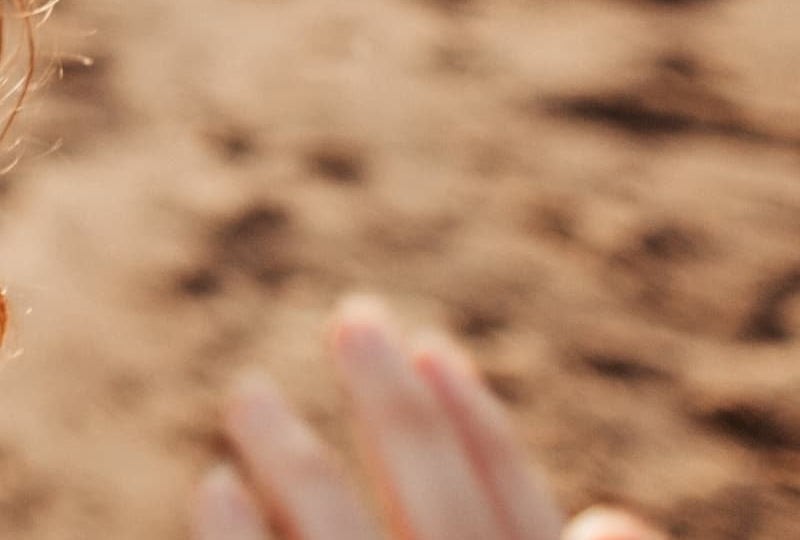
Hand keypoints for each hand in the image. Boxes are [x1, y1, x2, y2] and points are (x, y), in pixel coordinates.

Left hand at [194, 294, 662, 539]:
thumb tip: (617, 513)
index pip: (517, 508)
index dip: (481, 426)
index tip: (436, 347)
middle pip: (429, 493)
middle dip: (390, 398)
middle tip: (354, 315)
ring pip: (328, 523)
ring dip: (285, 448)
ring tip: (250, 393)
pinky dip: (236, 532)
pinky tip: (215, 482)